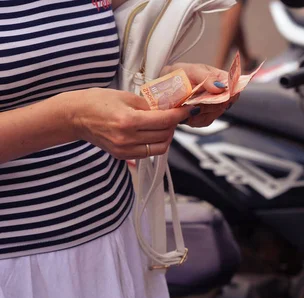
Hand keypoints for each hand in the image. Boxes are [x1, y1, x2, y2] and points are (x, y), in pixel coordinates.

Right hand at [65, 88, 191, 159]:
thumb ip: (149, 105)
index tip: (189, 109)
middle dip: (174, 124)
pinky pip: (149, 152)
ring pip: (160, 146)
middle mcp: (127, 138)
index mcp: (128, 120)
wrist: (75, 117)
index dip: (179, 114)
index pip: (164, 120)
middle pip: (165, 134)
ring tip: (164, 124)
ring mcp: (125, 150)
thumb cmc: (97, 102)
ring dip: (167, 135)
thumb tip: (169, 108)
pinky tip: (153, 132)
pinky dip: (156, 143)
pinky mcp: (123, 156)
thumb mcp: (125, 96)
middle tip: (174, 114)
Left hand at [162, 62, 239, 126]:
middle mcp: (220, 94)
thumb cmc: (178, 74)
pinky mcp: (205, 118)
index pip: (235, 87)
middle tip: (193, 98)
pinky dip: (193, 117)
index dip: (230, 93)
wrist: (164, 85)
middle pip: (224, 104)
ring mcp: (214, 108)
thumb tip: (220, 88)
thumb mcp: (190, 70)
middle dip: (208, 102)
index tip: (218, 94)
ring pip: (214, 114)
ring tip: (186, 102)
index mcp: (221, 78)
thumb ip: (206, 77)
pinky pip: (203, 121)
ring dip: (198, 110)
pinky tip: (185, 110)